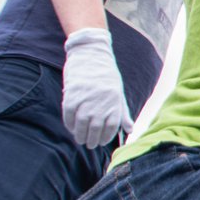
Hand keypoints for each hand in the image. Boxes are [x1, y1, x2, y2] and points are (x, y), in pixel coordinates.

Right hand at [62, 28, 132, 147]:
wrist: (91, 55)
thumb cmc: (107, 77)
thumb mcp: (118, 93)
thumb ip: (123, 113)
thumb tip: (130, 129)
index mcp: (114, 101)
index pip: (111, 127)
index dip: (105, 138)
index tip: (101, 143)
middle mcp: (100, 102)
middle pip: (95, 129)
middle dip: (92, 140)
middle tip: (89, 145)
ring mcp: (85, 100)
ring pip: (81, 125)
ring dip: (80, 135)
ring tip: (80, 139)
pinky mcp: (71, 97)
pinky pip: (68, 116)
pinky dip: (70, 125)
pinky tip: (72, 128)